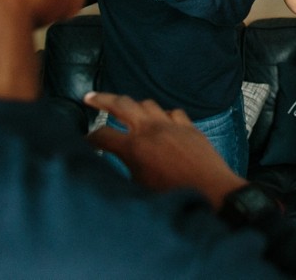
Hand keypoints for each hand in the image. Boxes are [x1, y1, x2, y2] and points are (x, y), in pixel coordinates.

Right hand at [85, 91, 243, 202]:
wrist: (211, 191)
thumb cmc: (173, 196)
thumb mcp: (139, 188)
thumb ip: (124, 171)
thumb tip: (114, 166)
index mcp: (134, 148)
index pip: (103, 135)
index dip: (89, 138)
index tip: (83, 140)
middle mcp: (151, 130)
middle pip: (121, 104)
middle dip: (102, 99)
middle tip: (90, 97)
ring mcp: (172, 125)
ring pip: (148, 104)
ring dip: (134, 106)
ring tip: (126, 110)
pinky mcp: (189, 127)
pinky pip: (172, 112)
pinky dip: (163, 115)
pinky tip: (161, 121)